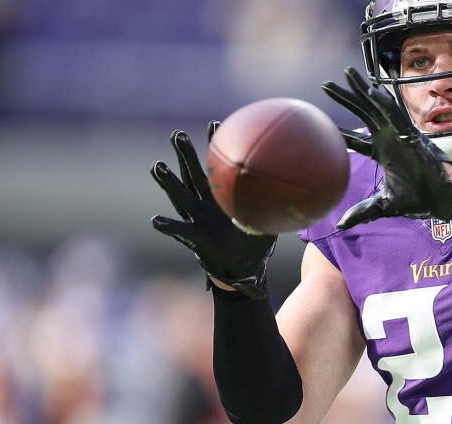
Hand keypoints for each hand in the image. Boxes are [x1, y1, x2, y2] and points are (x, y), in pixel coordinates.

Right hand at [150, 124, 275, 298]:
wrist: (245, 270)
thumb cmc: (255, 244)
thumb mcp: (268, 222)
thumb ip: (276, 207)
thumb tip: (295, 192)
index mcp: (222, 197)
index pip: (217, 168)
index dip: (216, 148)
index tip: (216, 125)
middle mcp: (206, 204)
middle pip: (192, 174)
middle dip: (186, 155)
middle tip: (177, 135)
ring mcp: (198, 219)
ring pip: (181, 196)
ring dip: (169, 182)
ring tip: (157, 167)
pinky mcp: (194, 238)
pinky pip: (179, 231)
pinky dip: (168, 225)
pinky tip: (155, 219)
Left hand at [321, 67, 451, 229]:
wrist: (443, 199)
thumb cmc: (420, 199)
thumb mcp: (385, 206)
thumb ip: (364, 211)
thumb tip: (341, 225)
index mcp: (382, 153)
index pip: (355, 140)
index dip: (340, 131)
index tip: (322, 124)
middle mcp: (389, 139)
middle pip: (362, 114)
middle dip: (345, 98)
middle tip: (325, 85)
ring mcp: (400, 135)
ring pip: (377, 107)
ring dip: (361, 89)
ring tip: (346, 73)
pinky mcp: (412, 135)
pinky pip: (396, 115)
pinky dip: (384, 103)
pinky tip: (371, 90)